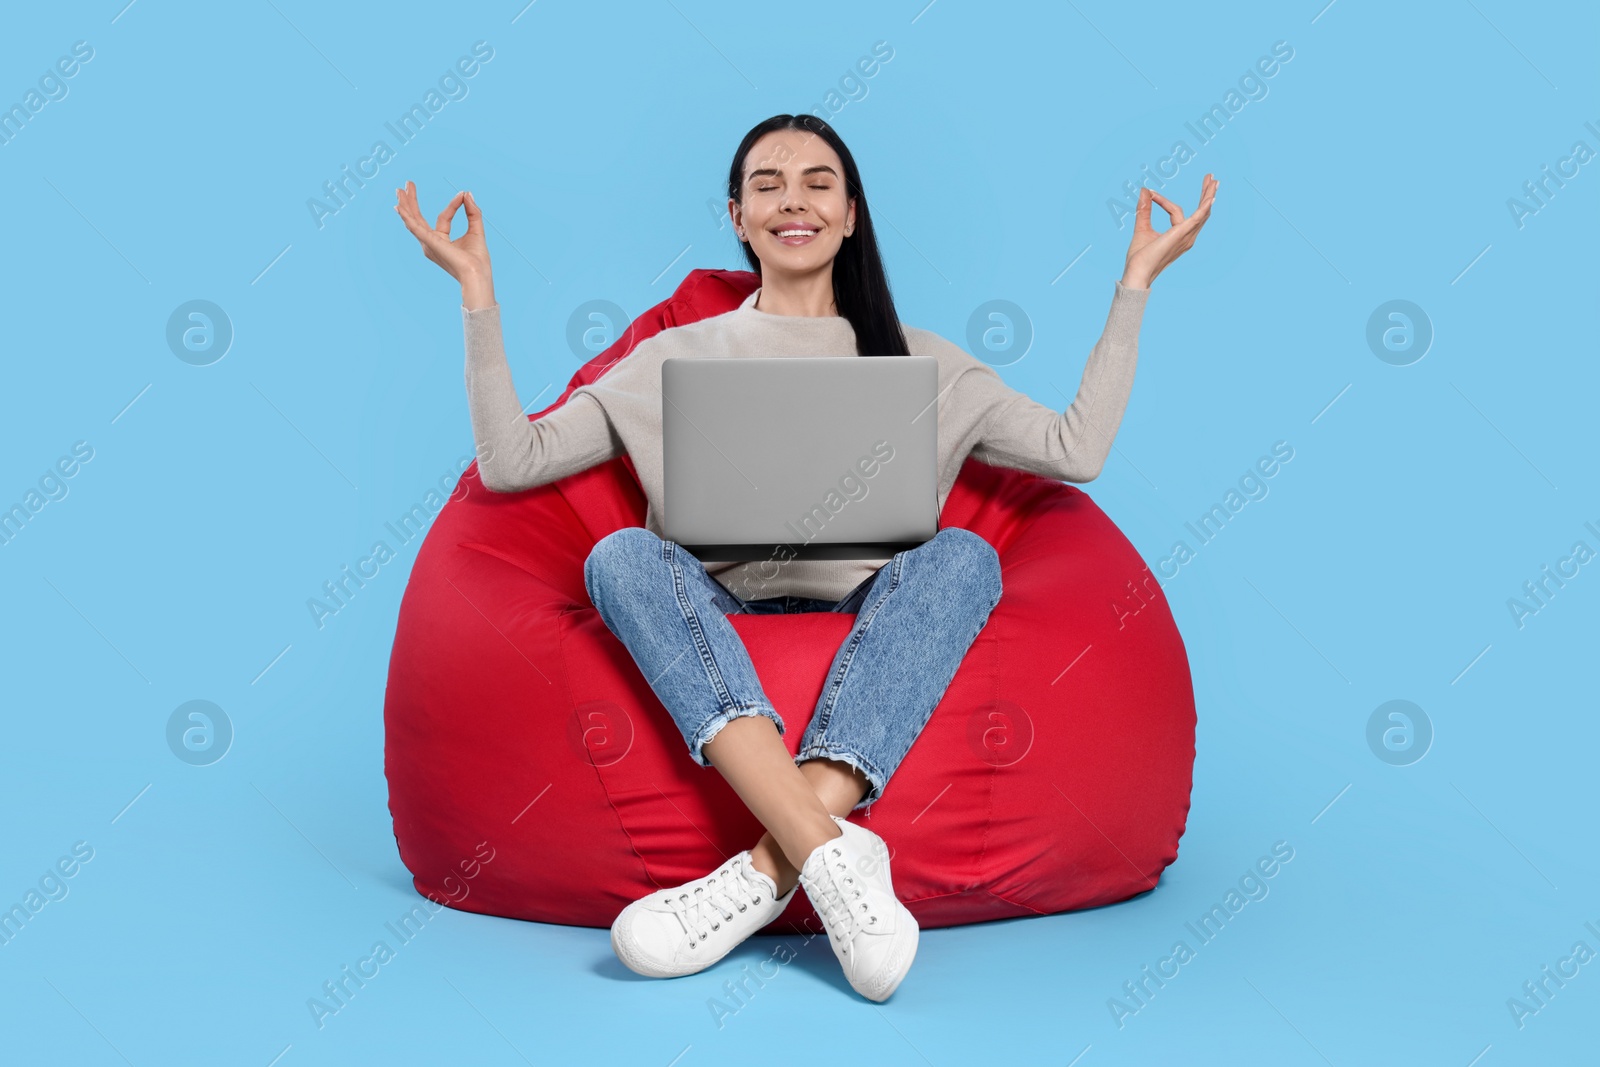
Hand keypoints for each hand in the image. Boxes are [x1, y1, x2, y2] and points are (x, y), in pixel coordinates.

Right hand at [394, 181, 494, 302]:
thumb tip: (467, 193)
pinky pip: (416, 228)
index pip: (444, 216)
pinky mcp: (430, 243)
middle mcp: (431, 243)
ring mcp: (428, 244)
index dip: (454, 204)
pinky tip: (400, 208)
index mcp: (440, 240)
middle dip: (411, 201)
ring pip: (413, 221)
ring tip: (399, 190)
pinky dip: (407, 218)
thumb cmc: (477, 259)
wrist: (477, 274)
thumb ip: (472, 211)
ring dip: (406, 205)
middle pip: (418, 218)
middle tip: (407, 184)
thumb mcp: (476, 229)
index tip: (463, 194)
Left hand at [1120, 174, 1216, 288]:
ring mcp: (1186, 236)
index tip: (1150, 193)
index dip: (1163, 201)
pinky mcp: (1182, 234)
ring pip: (1202, 212)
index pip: (1175, 211)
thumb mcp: (1142, 227)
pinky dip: (1204, 207)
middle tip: (1211, 177)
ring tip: (1213, 180)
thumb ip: (1144, 209)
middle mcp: (1187, 237)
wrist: (1137, 271)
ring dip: (1208, 195)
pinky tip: (1210, 198)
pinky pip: (1197, 218)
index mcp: (1178, 236)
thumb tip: (1144, 190)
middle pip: (1201, 211)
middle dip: (1206, 194)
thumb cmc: (1140, 257)